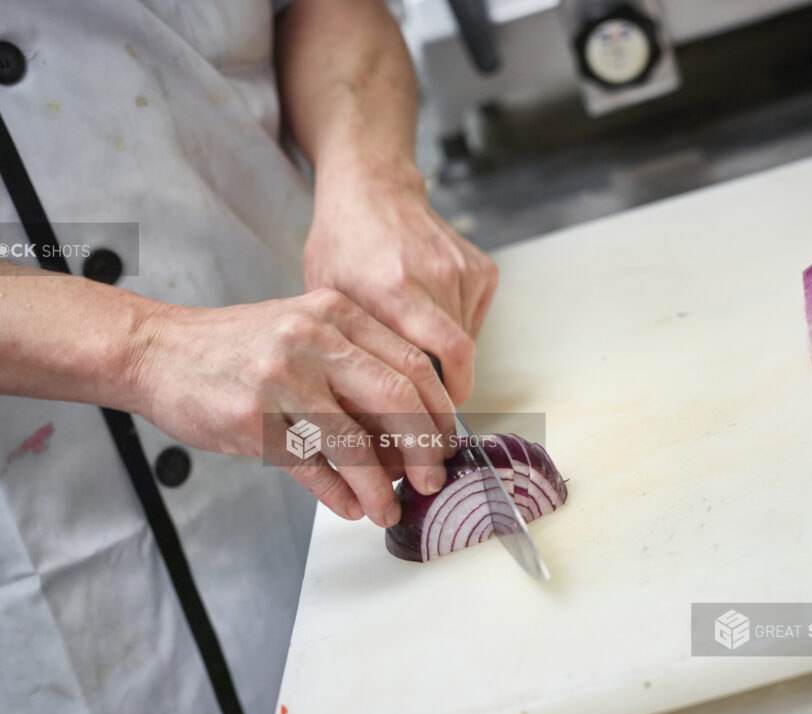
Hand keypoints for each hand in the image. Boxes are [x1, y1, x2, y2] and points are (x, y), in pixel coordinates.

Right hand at [130, 289, 454, 526]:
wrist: (159, 352)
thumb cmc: (239, 349)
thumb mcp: (304, 333)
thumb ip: (355, 370)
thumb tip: (410, 435)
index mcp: (336, 313)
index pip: (413, 363)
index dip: (439, 411)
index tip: (446, 444)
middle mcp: (312, 338)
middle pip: (395, 399)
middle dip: (423, 450)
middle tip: (430, 480)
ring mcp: (280, 378)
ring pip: (353, 443)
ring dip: (379, 487)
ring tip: (387, 509)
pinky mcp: (252, 419)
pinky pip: (310, 467)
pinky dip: (337, 494)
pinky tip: (350, 507)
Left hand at [304, 159, 497, 402]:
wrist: (372, 191)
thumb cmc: (342, 247)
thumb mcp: (329, 302)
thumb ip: (350, 352)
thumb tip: (365, 420)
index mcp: (395, 289)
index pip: (445, 360)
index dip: (441, 400)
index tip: (427, 425)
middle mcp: (437, 277)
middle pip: (459, 361)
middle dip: (444, 394)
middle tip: (422, 413)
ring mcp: (464, 271)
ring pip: (468, 344)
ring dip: (445, 360)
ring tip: (412, 350)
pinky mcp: (482, 270)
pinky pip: (474, 322)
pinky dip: (455, 332)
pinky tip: (426, 315)